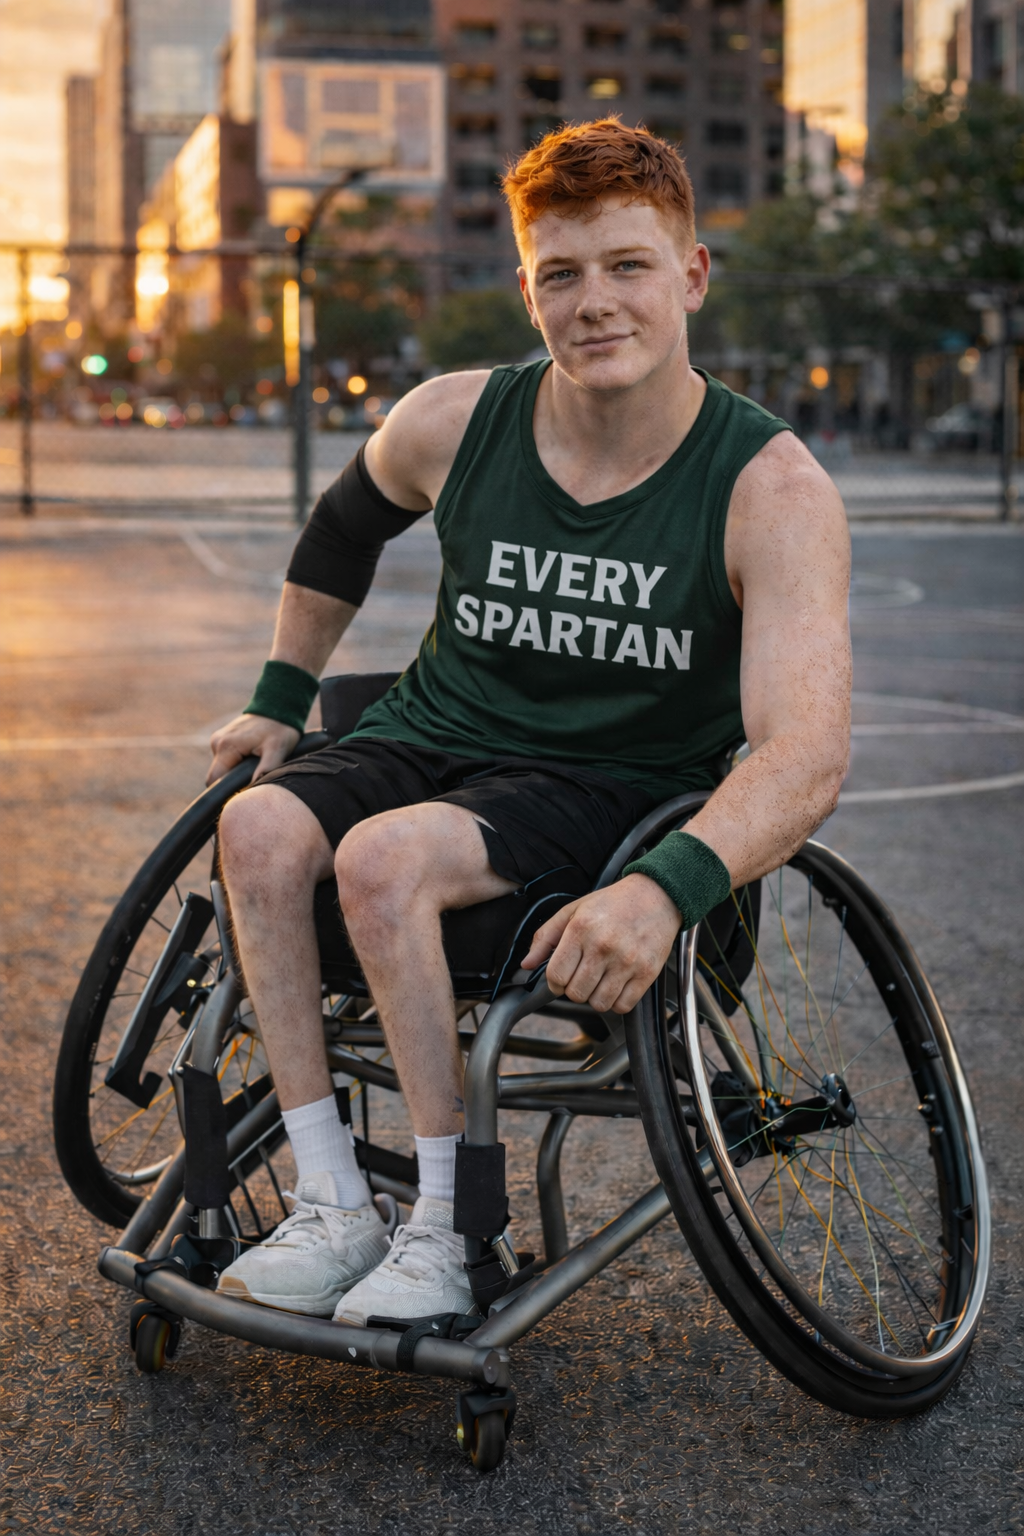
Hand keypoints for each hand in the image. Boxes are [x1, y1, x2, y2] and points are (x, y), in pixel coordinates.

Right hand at [207, 713, 299, 786]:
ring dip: (236, 772)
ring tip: (256, 764)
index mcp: (225, 746)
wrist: (279, 706)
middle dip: (233, 782)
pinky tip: (252, 758)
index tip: (244, 795)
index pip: (215, 781)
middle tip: (254, 778)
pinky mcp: (223, 739)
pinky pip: (226, 759)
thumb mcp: (277, 749)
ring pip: (222, 768)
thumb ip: (266, 770)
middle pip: (217, 776)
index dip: (227, 792)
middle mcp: (217, 742)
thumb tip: (253, 790)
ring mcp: (218, 740)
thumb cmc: (280, 728)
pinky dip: (237, 763)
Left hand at [520, 873, 681, 1014]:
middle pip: (576, 993)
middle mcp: (603, 947)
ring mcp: (626, 961)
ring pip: (599, 1004)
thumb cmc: (613, 903)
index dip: (554, 983)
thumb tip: (526, 965)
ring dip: (595, 997)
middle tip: (582, 976)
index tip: (561, 978)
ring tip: (600, 980)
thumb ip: (545, 937)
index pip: (556, 975)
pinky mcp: (646, 973)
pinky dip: (616, 1002)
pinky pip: (623, 1006)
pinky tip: (616, 985)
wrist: (656, 895)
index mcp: (581, 929)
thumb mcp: (573, 910)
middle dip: (574, 989)